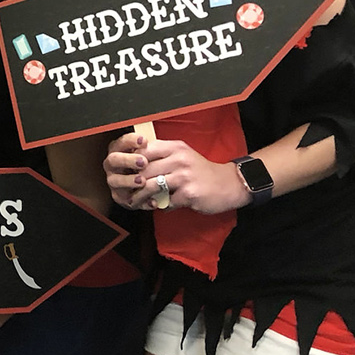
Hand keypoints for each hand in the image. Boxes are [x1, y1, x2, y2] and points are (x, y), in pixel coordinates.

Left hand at [103, 133, 248, 214]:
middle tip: (125, 192)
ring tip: (137, 202)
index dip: (131, 163)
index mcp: (175, 147)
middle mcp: (179, 159)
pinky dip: (160, 206)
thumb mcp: (182, 155)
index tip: (125, 173)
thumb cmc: (200, 171)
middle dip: (132, 183)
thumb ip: (161, 155)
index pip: (143, 151)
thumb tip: (133, 162)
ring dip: (141, 197)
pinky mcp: (189, 194)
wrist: (229, 184)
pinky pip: (165, 202)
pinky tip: (159, 207)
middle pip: (144, 171)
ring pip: (150, 187)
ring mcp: (184, 176)